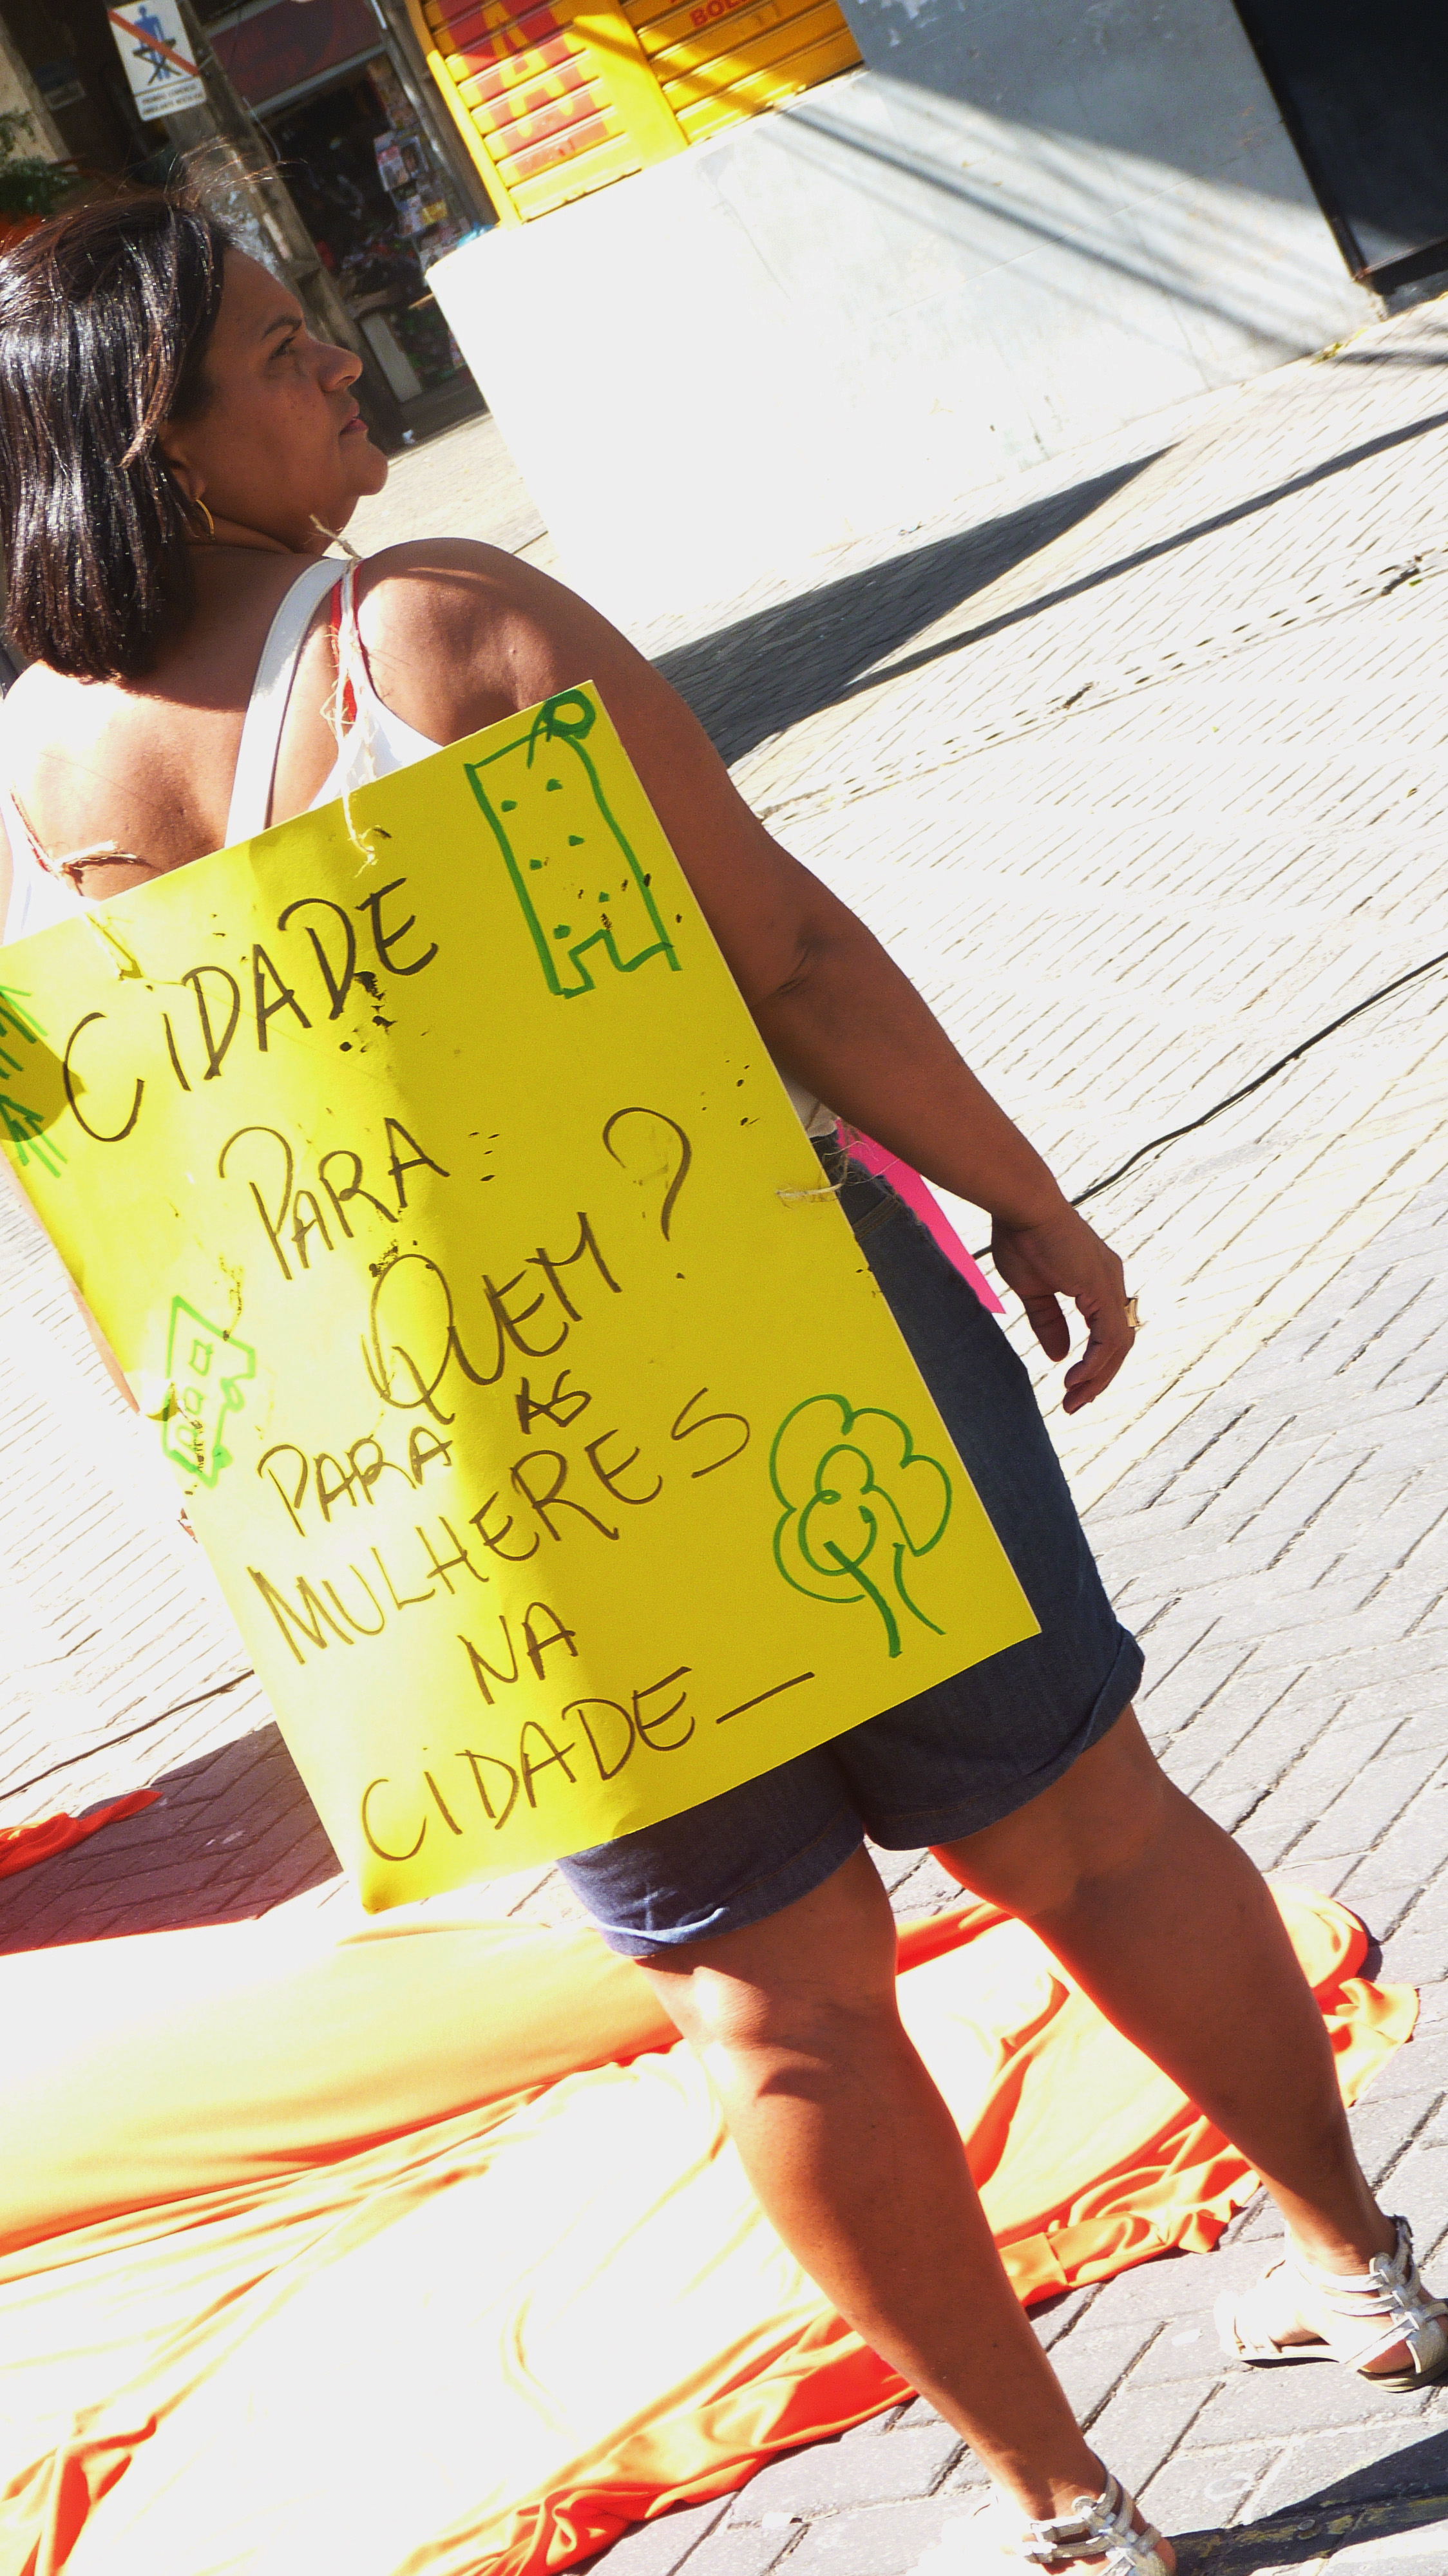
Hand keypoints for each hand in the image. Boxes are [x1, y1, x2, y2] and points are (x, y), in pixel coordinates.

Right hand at [990, 1204, 1134, 1412]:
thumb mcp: (1033, 1290)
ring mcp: (1111, 1285)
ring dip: (1098, 1378)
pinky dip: (1096, 1363)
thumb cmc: (1022, 1237)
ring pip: (1119, 1345)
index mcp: (1098, 1281)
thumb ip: (1049, 1322)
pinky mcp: (1102, 1289)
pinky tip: (1075, 1379)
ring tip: (1074, 1400)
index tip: (1073, 1387)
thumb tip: (1060, 1356)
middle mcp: (1112, 1283)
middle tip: (1075, 1405)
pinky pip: (1109, 1338)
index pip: (1108, 1332)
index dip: (1095, 1364)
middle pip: (1119, 1343)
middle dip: (1099, 1379)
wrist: (1022, 1206)